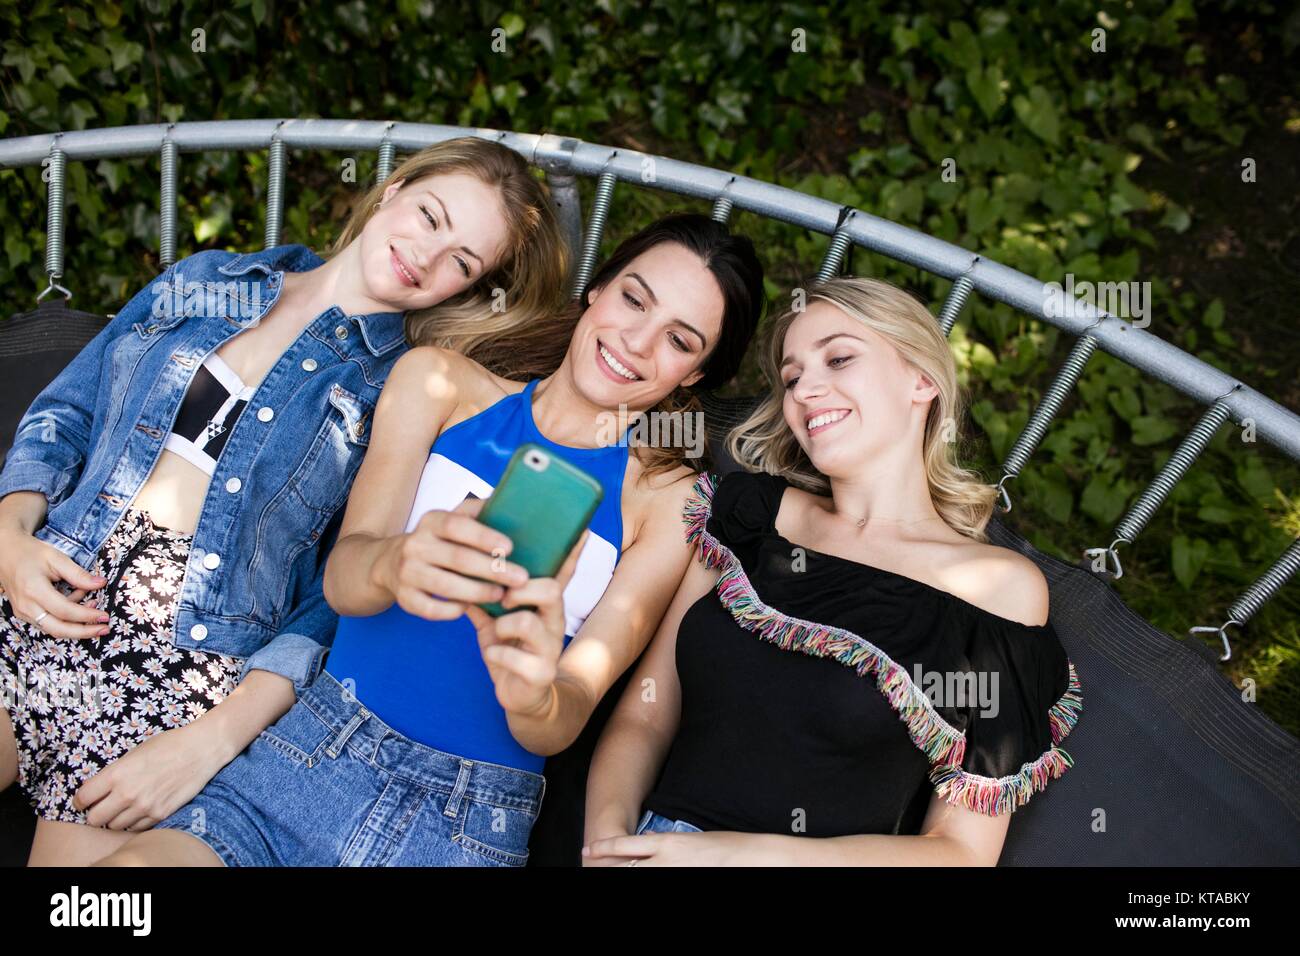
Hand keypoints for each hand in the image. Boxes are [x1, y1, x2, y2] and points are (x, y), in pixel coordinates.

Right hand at [0, 526, 108, 638]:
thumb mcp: (56, 558)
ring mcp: (23, 612)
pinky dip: (65, 618)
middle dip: (84, 632)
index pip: (65, 611)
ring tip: (93, 605)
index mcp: (34, 590)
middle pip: (58, 629)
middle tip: (104, 628)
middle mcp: (26, 606)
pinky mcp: (24, 613)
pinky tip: (77, 601)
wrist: (6, 553)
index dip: (87, 616)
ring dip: (76, 624)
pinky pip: (47, 622)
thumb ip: (78, 574)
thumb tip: (100, 584)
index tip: (105, 616)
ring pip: (53, 629)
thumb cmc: (31, 553)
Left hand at [72, 720, 228, 830]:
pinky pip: (135, 828)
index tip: (85, 800)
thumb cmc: (168, 745)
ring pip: (114, 826)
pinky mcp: (160, 814)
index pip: (83, 798)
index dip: (81, 800)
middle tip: (102, 806)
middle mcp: (127, 793)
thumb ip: (115, 773)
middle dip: (95, 813)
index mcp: (117, 774)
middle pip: (94, 819)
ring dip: (115, 819)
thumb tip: (100, 790)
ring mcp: (144, 806)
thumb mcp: (135, 753)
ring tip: (124, 807)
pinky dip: (134, 822)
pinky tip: (140, 809)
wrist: (201, 749)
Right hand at [378, 497, 529, 620]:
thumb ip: (478, 511)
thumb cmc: (438, 541)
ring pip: (446, 586)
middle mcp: (416, 545)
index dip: (484, 536)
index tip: (510, 547)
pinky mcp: (405, 598)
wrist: (391, 562)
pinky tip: (470, 607)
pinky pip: (431, 609)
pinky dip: (453, 610)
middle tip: (521, 578)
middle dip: (493, 569)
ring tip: (501, 594)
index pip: (457, 526)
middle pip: (457, 558)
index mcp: (431, 521)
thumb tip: (511, 504)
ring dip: (478, 592)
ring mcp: (407, 572)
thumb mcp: (452, 519)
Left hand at [463, 529, 587, 717]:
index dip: (571, 552)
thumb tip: (464, 567)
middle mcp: (554, 622)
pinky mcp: (541, 673)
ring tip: (496, 634)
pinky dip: (496, 655)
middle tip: (503, 599)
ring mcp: (550, 648)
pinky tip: (493, 657)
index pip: (561, 573)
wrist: (523, 699)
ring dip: (503, 626)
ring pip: (528, 623)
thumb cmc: (510, 653)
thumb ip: (484, 597)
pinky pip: (514, 658)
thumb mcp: (496, 622)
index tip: (581, 529)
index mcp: (545, 606)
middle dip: (521, 590)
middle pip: (550, 590)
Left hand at [582, 830, 747, 865]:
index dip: (603, 849)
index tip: (588, 850)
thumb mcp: (692, 839)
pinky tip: (634, 873)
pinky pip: (656, 880)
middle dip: (607, 868)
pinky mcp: (683, 879)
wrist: (752, 858)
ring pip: (636, 876)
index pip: (624, 846)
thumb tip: (647, 842)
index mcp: (667, 842)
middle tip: (591, 867)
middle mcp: (664, 860)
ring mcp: (672, 873)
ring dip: (623, 873)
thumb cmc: (725, 846)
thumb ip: (666, 842)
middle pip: (625, 867)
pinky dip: (643, 875)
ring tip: (607, 871)